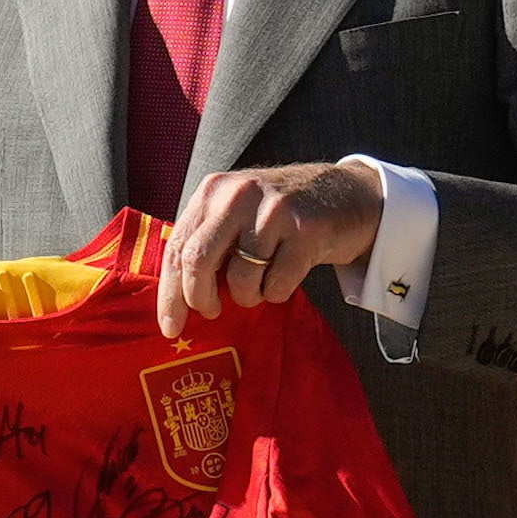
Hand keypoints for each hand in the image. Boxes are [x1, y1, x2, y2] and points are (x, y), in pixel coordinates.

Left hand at [159, 157, 386, 326]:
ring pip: (240, 278)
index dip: (170, 292)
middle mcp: (238, 195)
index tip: (170, 326)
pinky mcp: (305, 231)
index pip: (178, 247)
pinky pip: (277, 284)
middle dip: (200, 298)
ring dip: (248, 296)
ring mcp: (272, 212)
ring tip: (260, 286)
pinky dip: (277, 293)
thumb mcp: (237, 210)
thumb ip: (208, 238)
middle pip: (198, 260)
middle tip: (211, 312)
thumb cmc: (282, 213)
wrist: (346, 194)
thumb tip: (176, 295)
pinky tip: (284, 278)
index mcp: (213, 191)